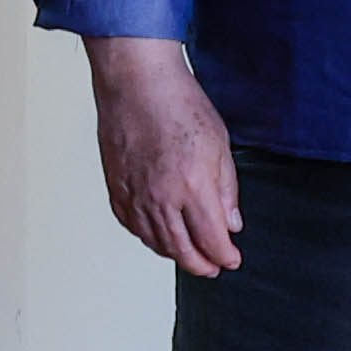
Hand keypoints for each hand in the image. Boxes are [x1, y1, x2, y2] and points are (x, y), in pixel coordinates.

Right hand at [85, 37, 239, 275]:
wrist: (137, 83)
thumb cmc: (178, 103)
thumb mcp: (219, 145)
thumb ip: (226, 189)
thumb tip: (231, 223)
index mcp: (193, 187)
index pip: (212, 240)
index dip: (225, 256)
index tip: (232, 259)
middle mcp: (162, 198)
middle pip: (183, 251)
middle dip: (202, 265)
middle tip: (213, 268)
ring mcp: (136, 196)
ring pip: (156, 243)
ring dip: (176, 255)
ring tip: (189, 256)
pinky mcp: (117, 188)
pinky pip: (133, 226)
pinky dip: (149, 238)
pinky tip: (159, 237)